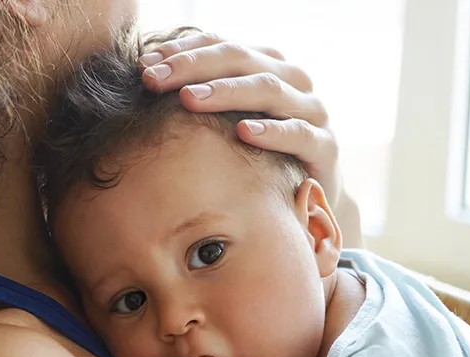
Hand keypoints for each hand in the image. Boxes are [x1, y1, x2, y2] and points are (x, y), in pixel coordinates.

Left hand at [138, 31, 361, 245]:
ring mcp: (311, 111)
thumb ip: (197, 96)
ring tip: (189, 99)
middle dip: (193, 67)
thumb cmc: (258, 156)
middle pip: (241, 59)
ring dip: (226, 92)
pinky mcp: (325, 147)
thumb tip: (145, 75)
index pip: (221, 45)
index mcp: (266, 65)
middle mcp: (292, 80)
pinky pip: (298, 133)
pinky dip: (271, 131)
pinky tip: (244, 132)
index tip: (143, 65)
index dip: (182, 51)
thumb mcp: (227, 121)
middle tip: (154, 79)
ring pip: (269, 89)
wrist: (309, 198)